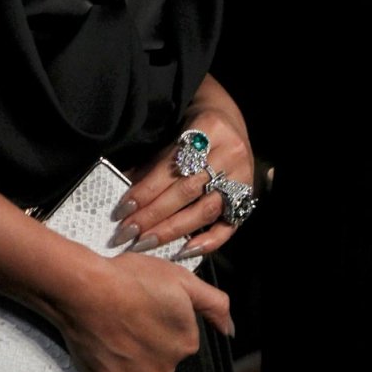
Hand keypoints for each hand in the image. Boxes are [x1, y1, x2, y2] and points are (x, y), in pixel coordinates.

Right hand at [41, 246, 232, 371]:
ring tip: (113, 324)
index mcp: (186, 342)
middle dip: (147, 339)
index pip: (179, 336)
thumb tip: (230, 329)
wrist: (85, 288)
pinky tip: (103, 342)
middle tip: (128, 313)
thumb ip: (213, 304)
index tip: (145, 303)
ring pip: (139, 369)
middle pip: (160, 355)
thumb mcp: (181, 277)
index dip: (161, 317)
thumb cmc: (129, 278)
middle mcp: (167, 368)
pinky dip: (109, 366)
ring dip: (129, 353)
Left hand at [110, 75, 253, 259]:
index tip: (123, 209)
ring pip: (205, 210)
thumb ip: (154, 162)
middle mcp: (229, 154)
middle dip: (153, 214)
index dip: (146, 189)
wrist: (230, 120)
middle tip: (127, 231)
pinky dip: (206, 242)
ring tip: (145, 242)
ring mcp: (242, 178)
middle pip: (187, 190)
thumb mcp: (175, 133)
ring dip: (172, 230)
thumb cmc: (196, 127)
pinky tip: (183, 251)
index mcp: (208, 129)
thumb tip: (125, 190)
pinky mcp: (248, 199)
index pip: (172, 166)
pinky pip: (229, 226)